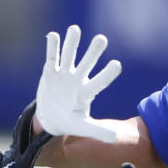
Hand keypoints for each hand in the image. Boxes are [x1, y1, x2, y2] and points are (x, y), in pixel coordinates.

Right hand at [36, 25, 121, 142]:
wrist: (51, 119)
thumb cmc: (70, 122)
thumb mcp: (83, 127)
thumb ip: (98, 131)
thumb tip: (116, 138)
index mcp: (86, 93)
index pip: (98, 83)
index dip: (107, 74)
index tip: (117, 64)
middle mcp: (77, 80)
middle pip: (86, 64)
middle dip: (93, 52)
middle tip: (102, 39)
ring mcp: (63, 75)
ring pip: (69, 56)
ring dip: (71, 43)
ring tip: (75, 29)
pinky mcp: (50, 72)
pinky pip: (51, 58)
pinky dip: (52, 47)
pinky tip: (53, 35)